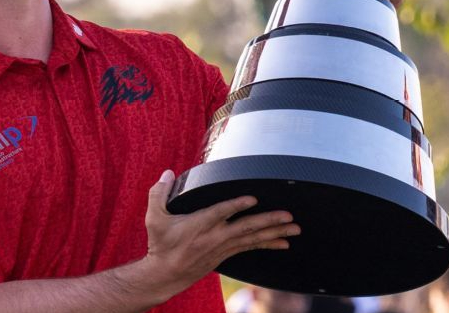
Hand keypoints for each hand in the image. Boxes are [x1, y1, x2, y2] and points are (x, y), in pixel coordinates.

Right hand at [135, 170, 299, 300]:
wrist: (166, 274)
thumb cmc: (161, 244)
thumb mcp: (154, 218)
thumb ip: (158, 193)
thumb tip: (166, 173)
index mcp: (199, 224)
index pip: (220, 212)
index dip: (236, 206)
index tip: (252, 199)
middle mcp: (215, 236)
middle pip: (246, 227)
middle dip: (269, 221)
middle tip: (288, 216)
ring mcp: (224, 246)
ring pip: (253, 237)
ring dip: (275, 231)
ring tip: (294, 228)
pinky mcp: (227, 252)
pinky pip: (251, 247)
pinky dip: (268, 244)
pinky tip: (283, 242)